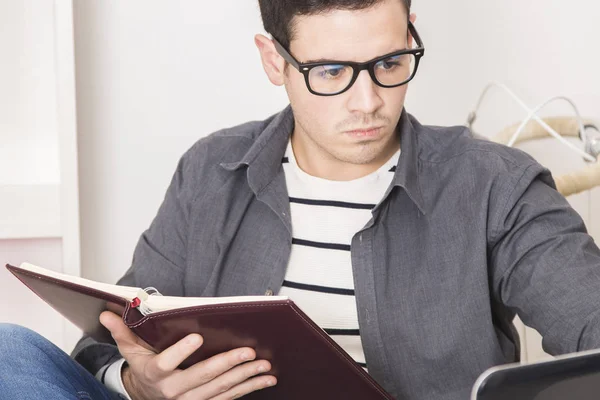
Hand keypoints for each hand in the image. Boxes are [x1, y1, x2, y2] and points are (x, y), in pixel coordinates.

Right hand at [100, 311, 276, 398]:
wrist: (147, 396)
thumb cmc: (144, 367)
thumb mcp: (130, 350)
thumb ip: (122, 331)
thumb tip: (108, 312)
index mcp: (155, 372)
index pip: (167, 363)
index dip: (181, 351)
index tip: (197, 337)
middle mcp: (173, 390)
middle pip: (203, 376)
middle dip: (227, 364)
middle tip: (248, 351)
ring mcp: (191, 399)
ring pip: (221, 389)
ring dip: (244, 377)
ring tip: (264, 365)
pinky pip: (230, 397)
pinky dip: (249, 388)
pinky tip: (266, 380)